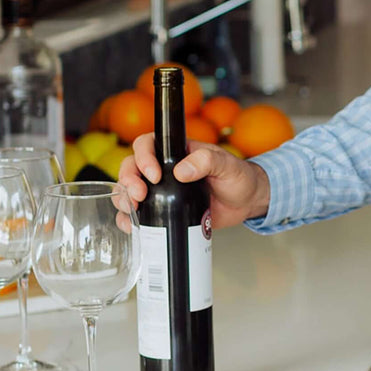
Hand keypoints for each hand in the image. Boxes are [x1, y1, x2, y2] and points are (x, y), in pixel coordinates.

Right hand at [117, 132, 271, 228]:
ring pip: (129, 190)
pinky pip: (140, 215)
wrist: (246, 202)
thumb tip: (182, 171)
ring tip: (133, 209)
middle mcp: (164, 170)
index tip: (154, 174)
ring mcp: (162, 192)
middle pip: (131, 167)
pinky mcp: (164, 212)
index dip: (143, 157)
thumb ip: (207, 161)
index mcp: (176, 152)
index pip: (148, 145)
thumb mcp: (226, 165)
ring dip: (124, 199)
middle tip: (140, 194)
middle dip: (129, 180)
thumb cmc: (238, 177)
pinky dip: (130, 220)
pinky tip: (132, 225)